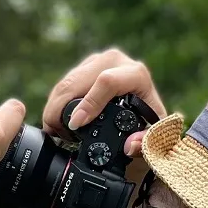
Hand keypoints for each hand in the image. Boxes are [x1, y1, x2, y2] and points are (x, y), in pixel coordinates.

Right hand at [43, 49, 167, 155]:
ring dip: (54, 108)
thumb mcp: (152, 134)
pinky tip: (56, 121)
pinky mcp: (84, 66)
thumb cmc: (148, 122)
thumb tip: (129, 145)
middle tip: (57, 133)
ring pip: (66, 83)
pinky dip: (54, 104)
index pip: (107, 81)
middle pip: (77, 81)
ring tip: (56, 131)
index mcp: (136, 74)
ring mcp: (97, 61)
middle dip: (61, 109)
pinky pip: (62, 84)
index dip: (88, 104)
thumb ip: (144, 143)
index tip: (76, 125)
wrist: (143, 106)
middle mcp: (115, 61)